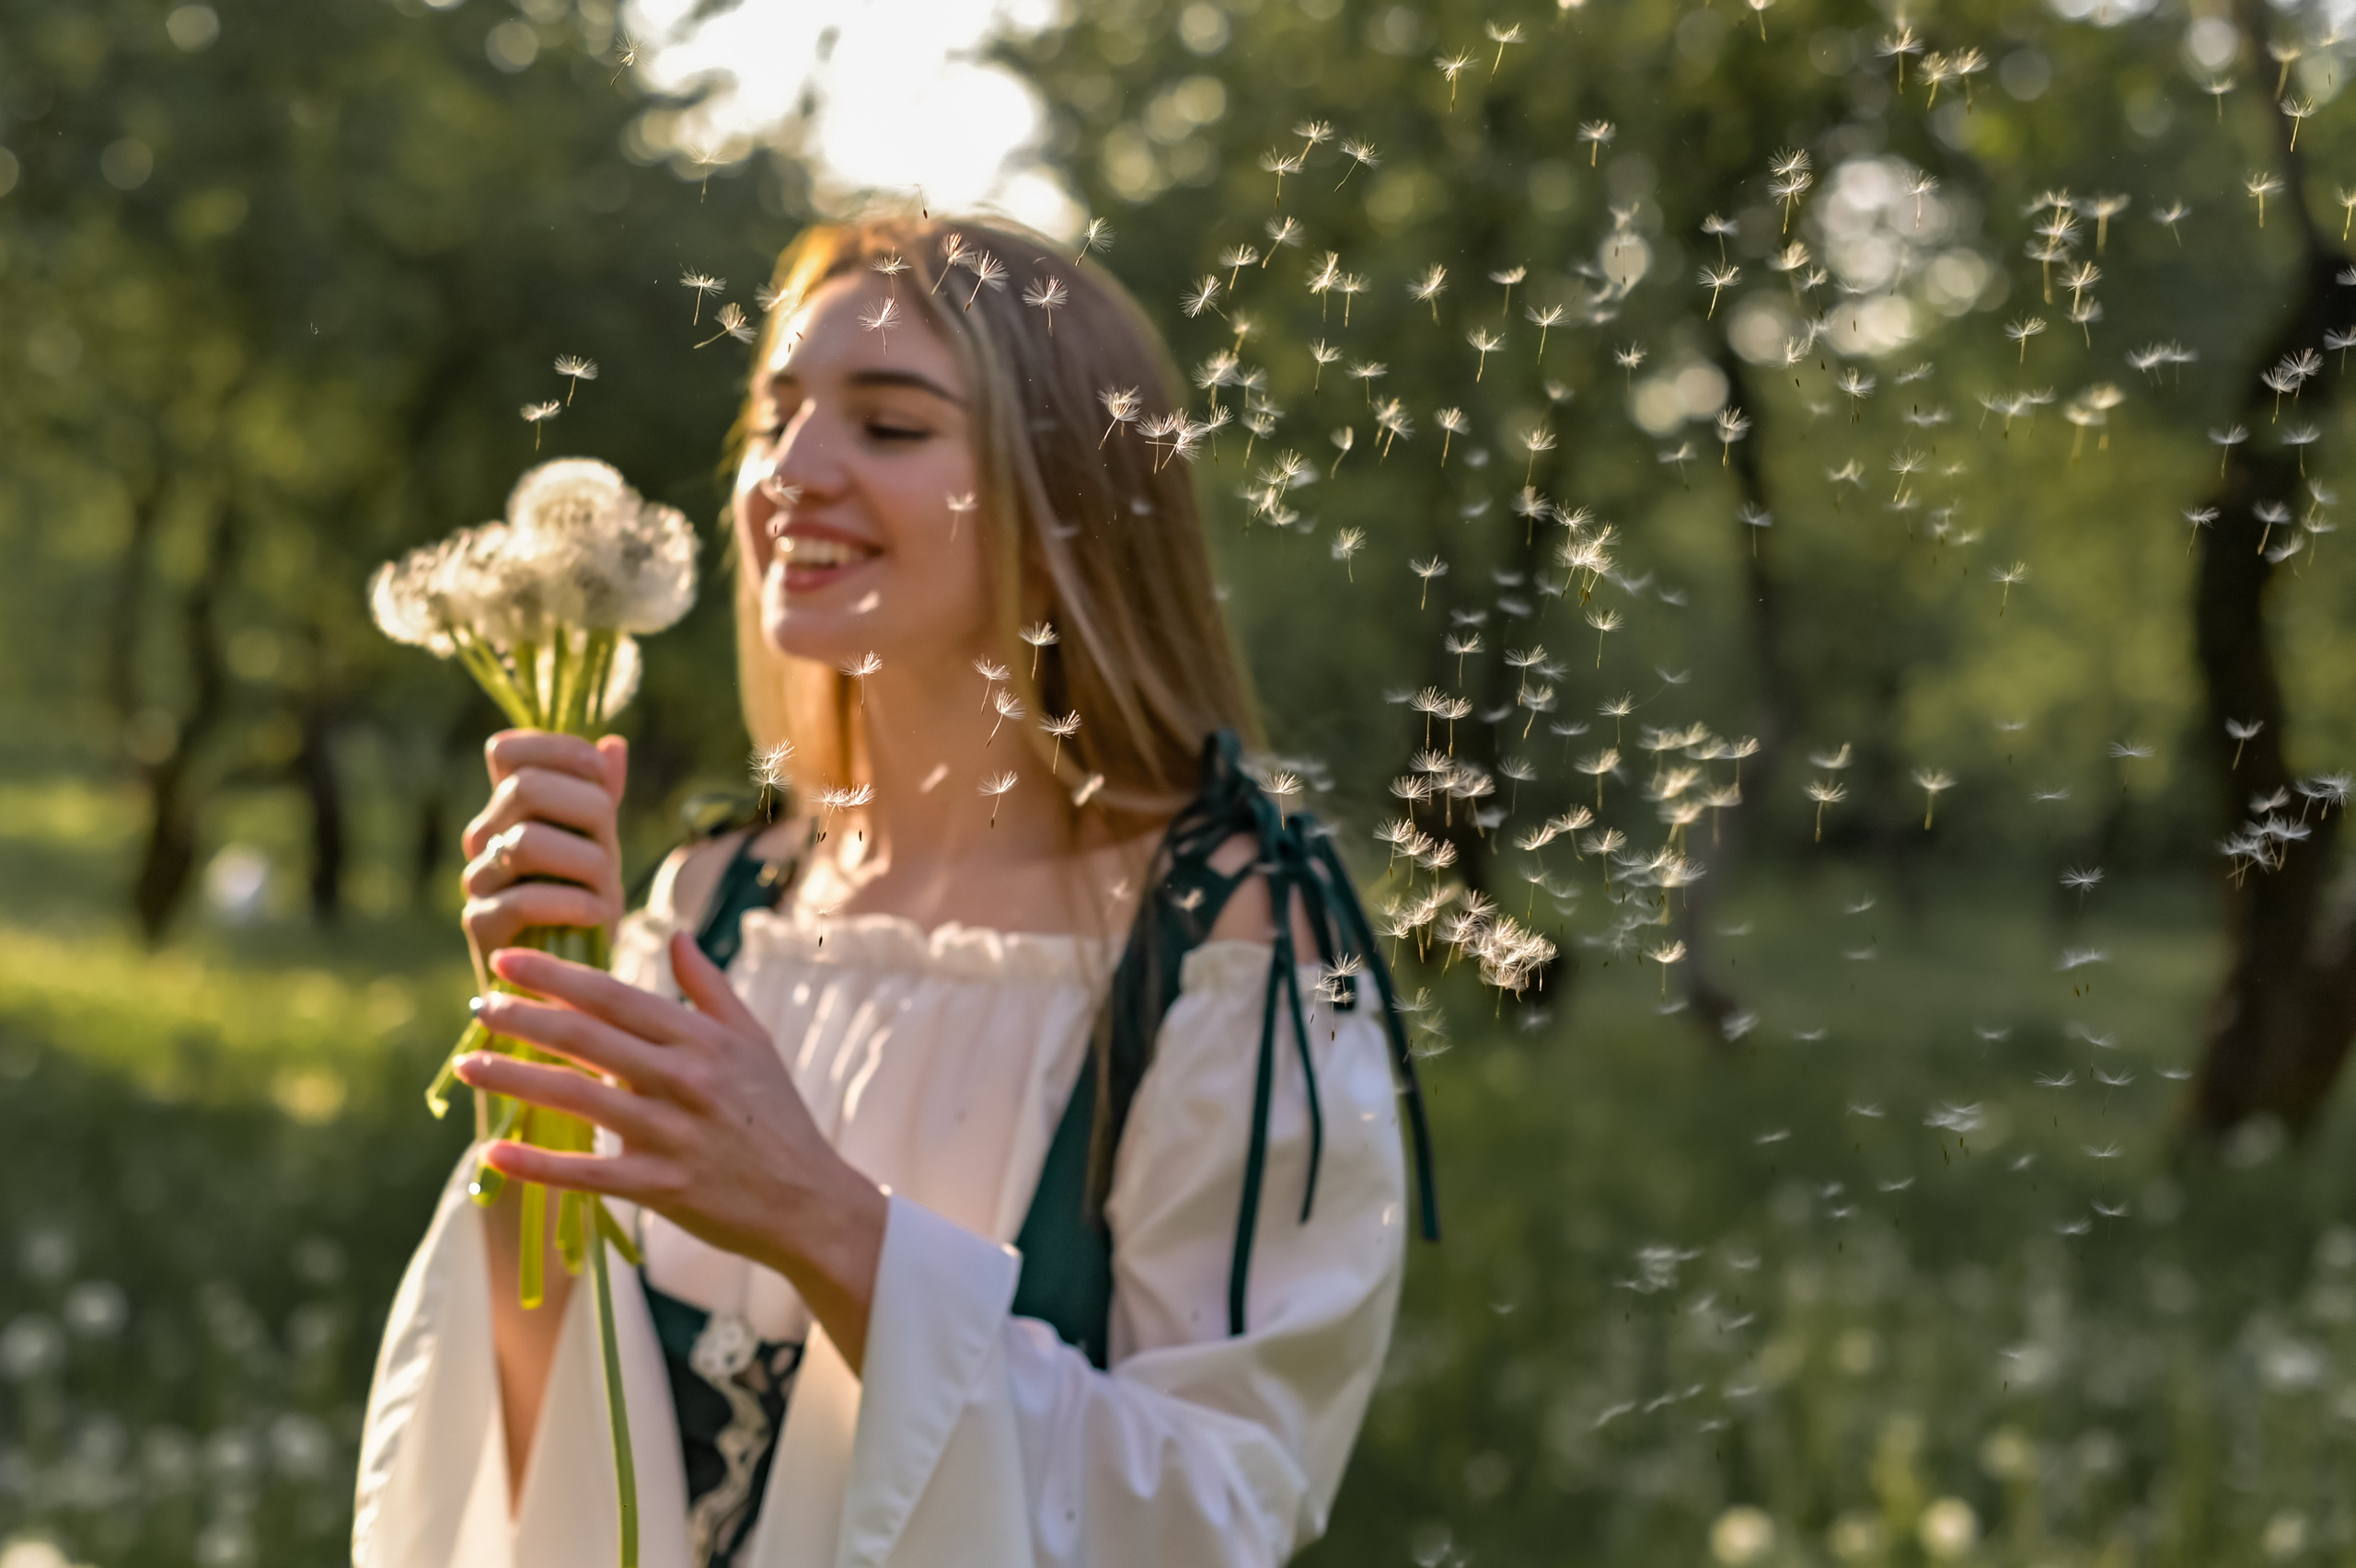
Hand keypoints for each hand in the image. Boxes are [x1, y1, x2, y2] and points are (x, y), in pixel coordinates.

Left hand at [454, 933, 886, 1367]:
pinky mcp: (660, 1187)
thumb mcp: (755, 1042)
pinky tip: (494, 1152)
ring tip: (468, 1065)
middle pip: (585, 1038)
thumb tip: (676, 936)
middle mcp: (684, 1079)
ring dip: (513, 1079)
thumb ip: (710, 988)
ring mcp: (670, 1134)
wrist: (807, 1201)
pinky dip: (537, 1164)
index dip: (556, 977)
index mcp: (702, 1040)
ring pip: (575, 1097)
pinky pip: (586, 1174)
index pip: (615, 997)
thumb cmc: (776, 1117)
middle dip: (523, 1019)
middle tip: (479, 1007)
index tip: (510, 962)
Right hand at [460, 730, 627, 958]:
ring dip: (587, 862)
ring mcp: (478, 880)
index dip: (557, 750)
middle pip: (527, 787)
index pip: (506, 751)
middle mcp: (485, 837)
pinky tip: (597, 915)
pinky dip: (575, 904)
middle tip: (611, 847)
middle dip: (589, 810)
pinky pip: (525, 900)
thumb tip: (612, 746)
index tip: (598, 773)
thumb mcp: (601, 845)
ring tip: (607, 889)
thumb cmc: (585, 904)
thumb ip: (603, 796)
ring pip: (528, 840)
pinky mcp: (480, 925)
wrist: (568, 979)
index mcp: (508, 809)